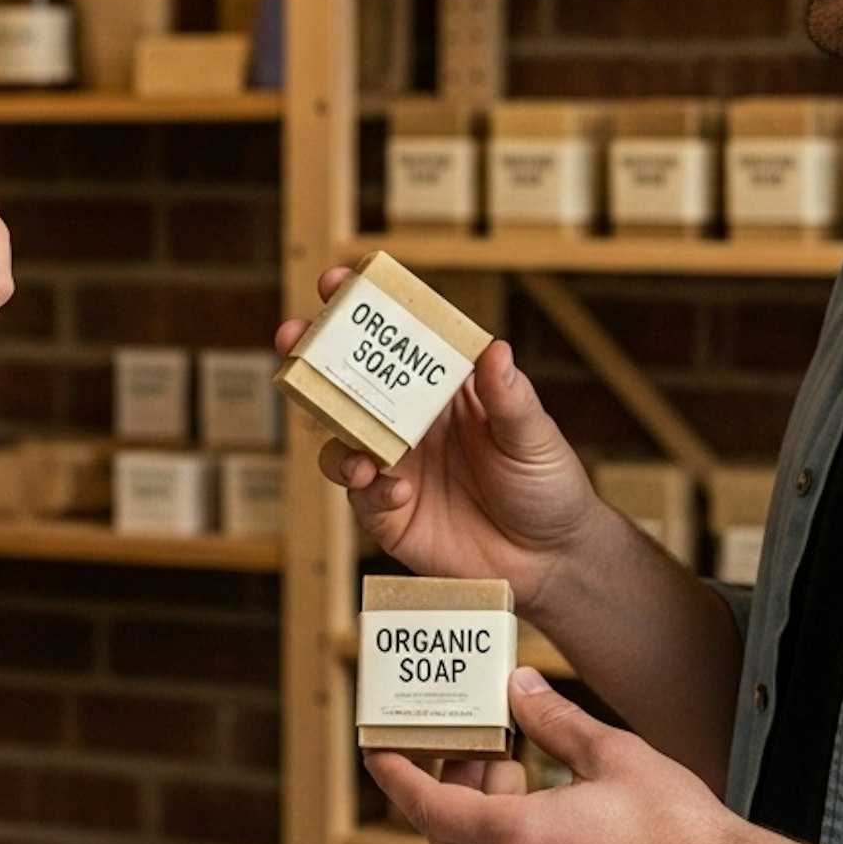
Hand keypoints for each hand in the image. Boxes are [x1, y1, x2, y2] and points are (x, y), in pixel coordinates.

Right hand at [275, 268, 600, 619]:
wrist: (549, 562)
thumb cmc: (547, 484)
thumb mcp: (534, 436)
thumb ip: (509, 398)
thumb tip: (495, 350)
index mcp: (442, 388)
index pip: (397, 339)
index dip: (364, 308)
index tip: (337, 282)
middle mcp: (408, 420)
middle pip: (348, 379)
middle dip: (313, 353)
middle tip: (293, 336)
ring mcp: (393, 465)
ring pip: (338, 436)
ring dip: (331, 429)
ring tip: (357, 448)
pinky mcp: (386, 512)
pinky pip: (359, 494)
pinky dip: (369, 488)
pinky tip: (397, 492)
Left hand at [363, 669, 743, 843]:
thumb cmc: (682, 828)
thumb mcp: (614, 755)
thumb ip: (554, 722)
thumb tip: (517, 688)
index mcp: (523, 841)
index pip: (430, 810)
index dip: (397, 778)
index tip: (376, 751)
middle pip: (450, 839)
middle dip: (449, 790)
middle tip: (475, 748)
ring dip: (487, 821)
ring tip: (521, 775)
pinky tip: (553, 820)